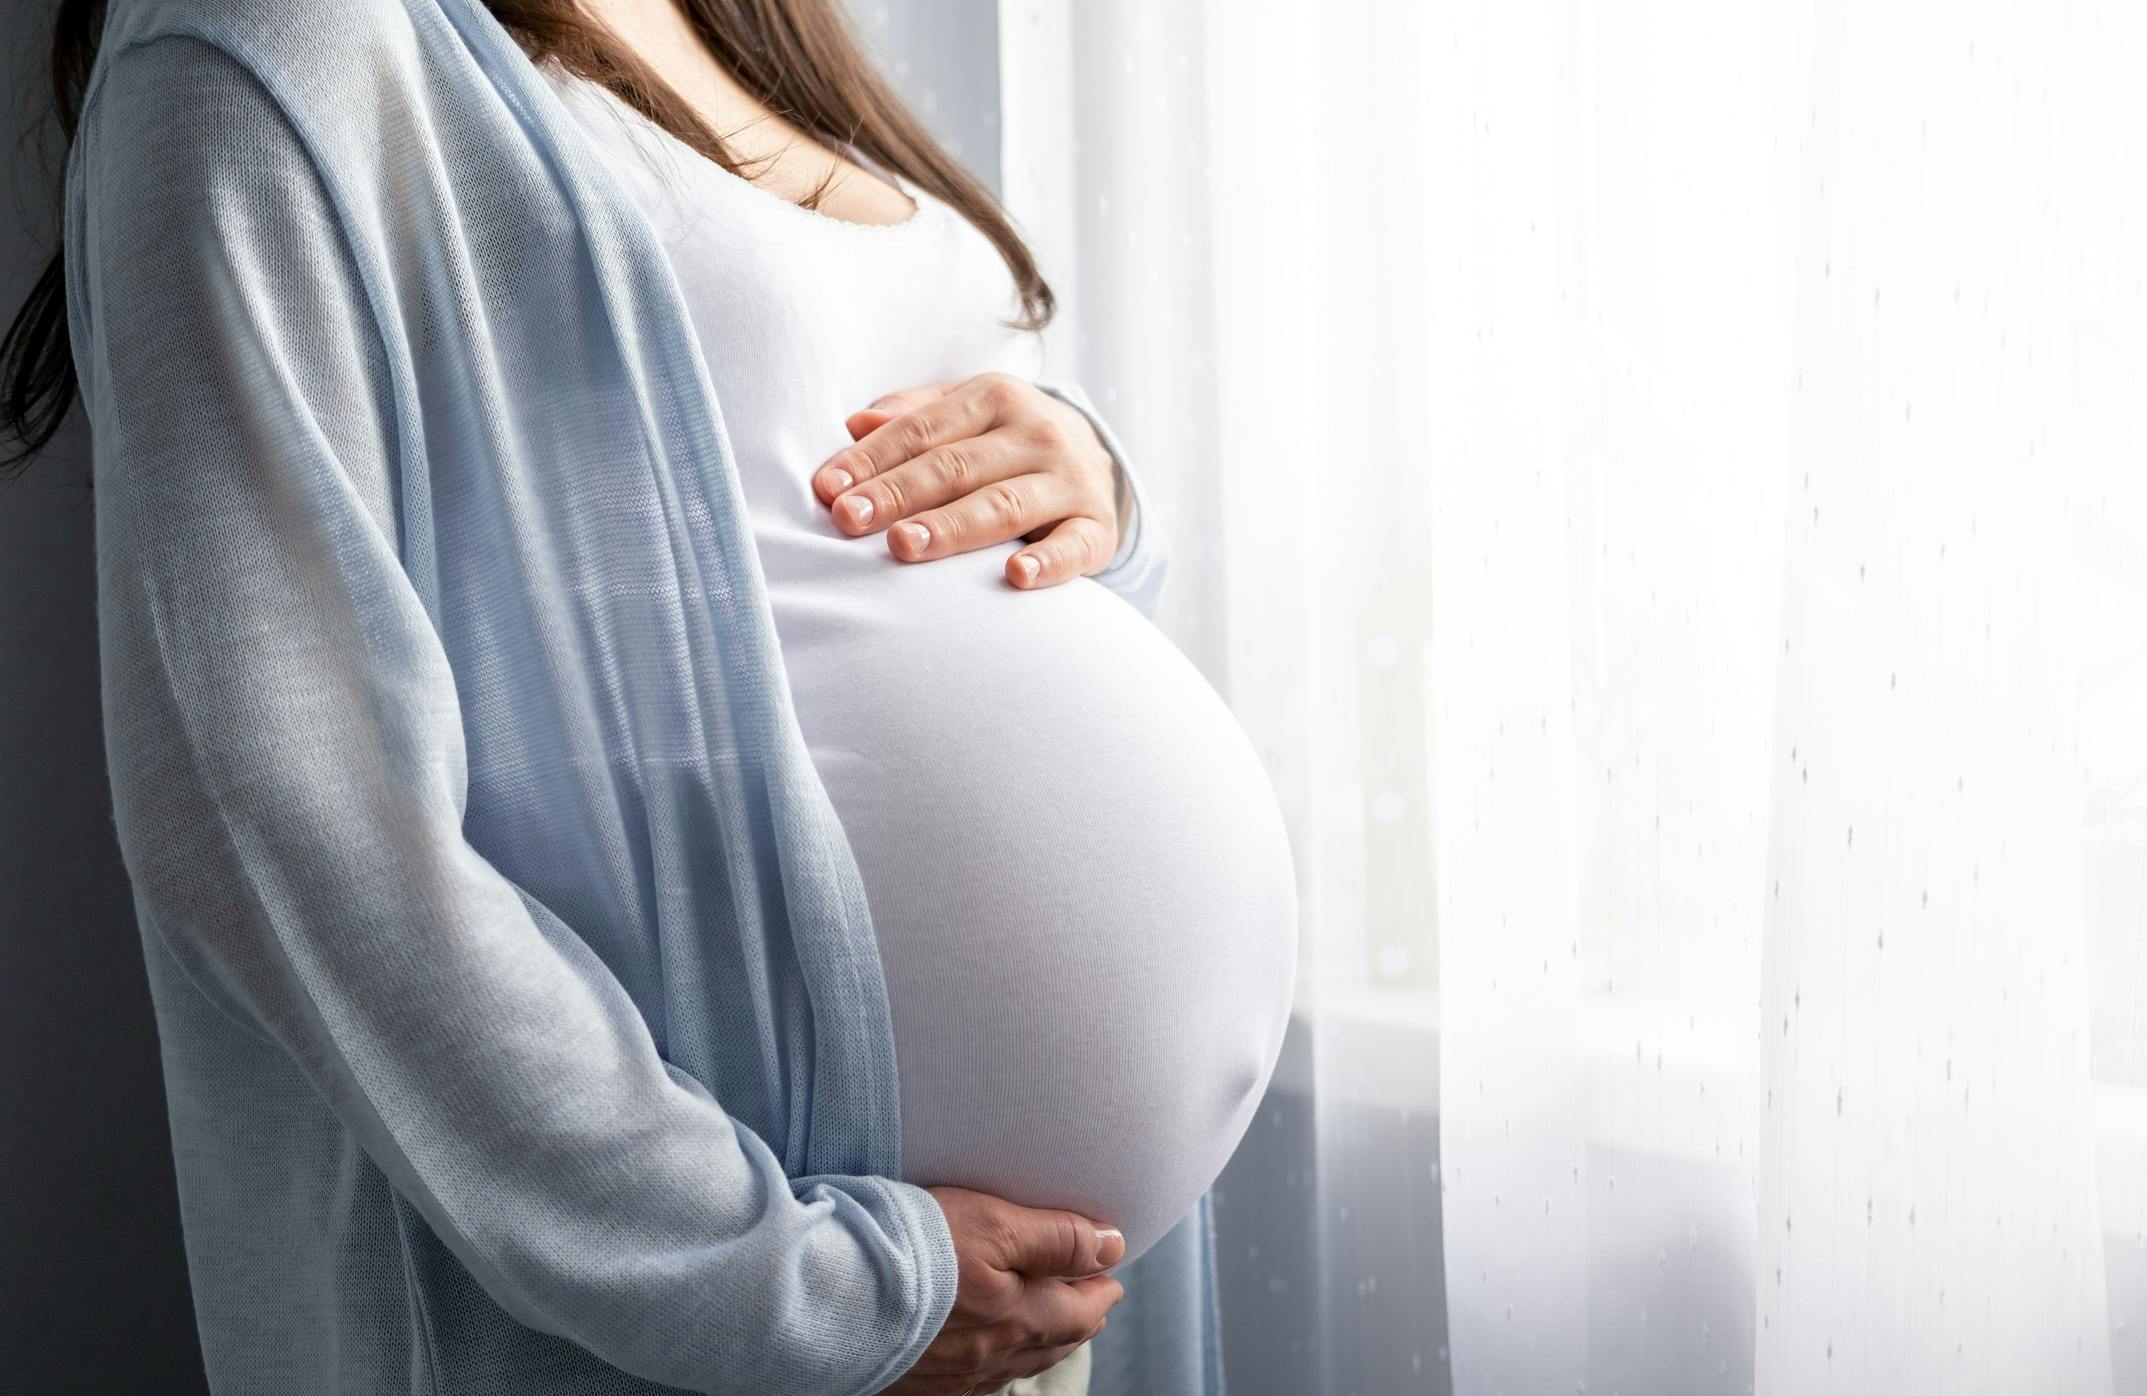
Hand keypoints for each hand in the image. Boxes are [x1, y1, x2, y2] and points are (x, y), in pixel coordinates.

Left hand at [813, 372, 1125, 590]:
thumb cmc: (1007, 441)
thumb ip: (912, 417)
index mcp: (995, 398)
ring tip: (904, 545)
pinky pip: (1072, 547)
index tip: (828, 489)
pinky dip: (1048, 563)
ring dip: (952, 527)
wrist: (1099, 462)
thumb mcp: (966, 414)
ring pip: (1004, 505)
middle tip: (850, 519)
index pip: (922, 430)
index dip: (872, 458)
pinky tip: (1017, 577)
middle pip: (956, 467)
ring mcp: (1070, 481)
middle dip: (899, 493)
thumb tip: (854, 423)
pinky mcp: (1097, 528)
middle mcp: (1036, 434)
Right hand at [879, 1185, 1125, 1394]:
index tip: (1110, 1275)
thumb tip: (1113, 1245)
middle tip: (1091, 1302)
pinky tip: (987, 1354)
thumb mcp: (995, 1224)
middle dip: (1077, 1319)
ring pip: (1013, 1363)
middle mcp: (992, 1356)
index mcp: (1021, 1319)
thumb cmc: (913, 1250)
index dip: (1099, 1289)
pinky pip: (972, 1378)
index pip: (1080, 1310)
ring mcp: (953, 1375)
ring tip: (1051, 1326)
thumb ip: (1057, 1238)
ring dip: (1040, 1342)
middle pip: (1052, 1342)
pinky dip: (994, 1361)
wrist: (827, 1295)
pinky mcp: (916, 1382)